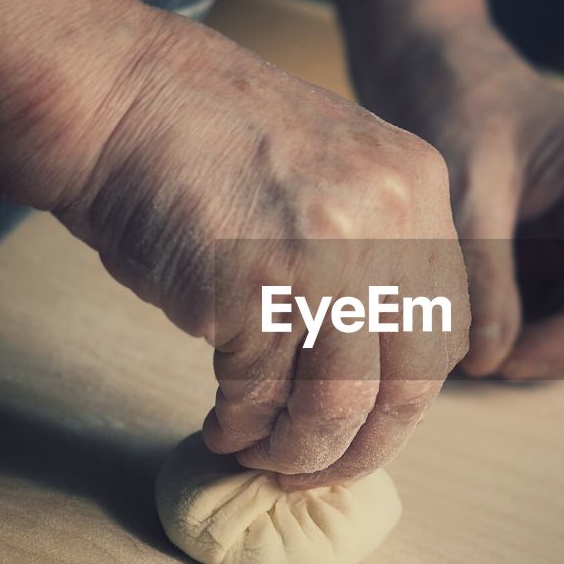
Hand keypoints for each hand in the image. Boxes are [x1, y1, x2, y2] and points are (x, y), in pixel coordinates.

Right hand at [56, 9, 469, 484]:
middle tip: (316, 467)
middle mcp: (388, 220)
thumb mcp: (330, 173)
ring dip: (297, 450)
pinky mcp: (255, 288)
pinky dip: (240, 425)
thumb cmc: (205, 140)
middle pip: (409, 380)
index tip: (367, 427)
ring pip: (338, 404)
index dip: (405, 396)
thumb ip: (369, 253)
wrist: (117, 96)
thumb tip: (369, 370)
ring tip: (259, 454)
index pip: (447, 328)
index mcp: (418, 186)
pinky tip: (222, 426)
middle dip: (363, 446)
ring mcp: (325, 254)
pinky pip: (259, 392)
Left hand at [353, 15, 563, 379]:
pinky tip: (469, 331)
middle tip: (492, 363)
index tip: (509, 360)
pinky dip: (517, 327)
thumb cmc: (449, 97)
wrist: (419, 56)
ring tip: (474, 351)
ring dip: (541, 342)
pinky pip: (550, 304)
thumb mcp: (466, 187)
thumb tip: (489, 359)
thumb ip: (483, 274)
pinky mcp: (548, 242)